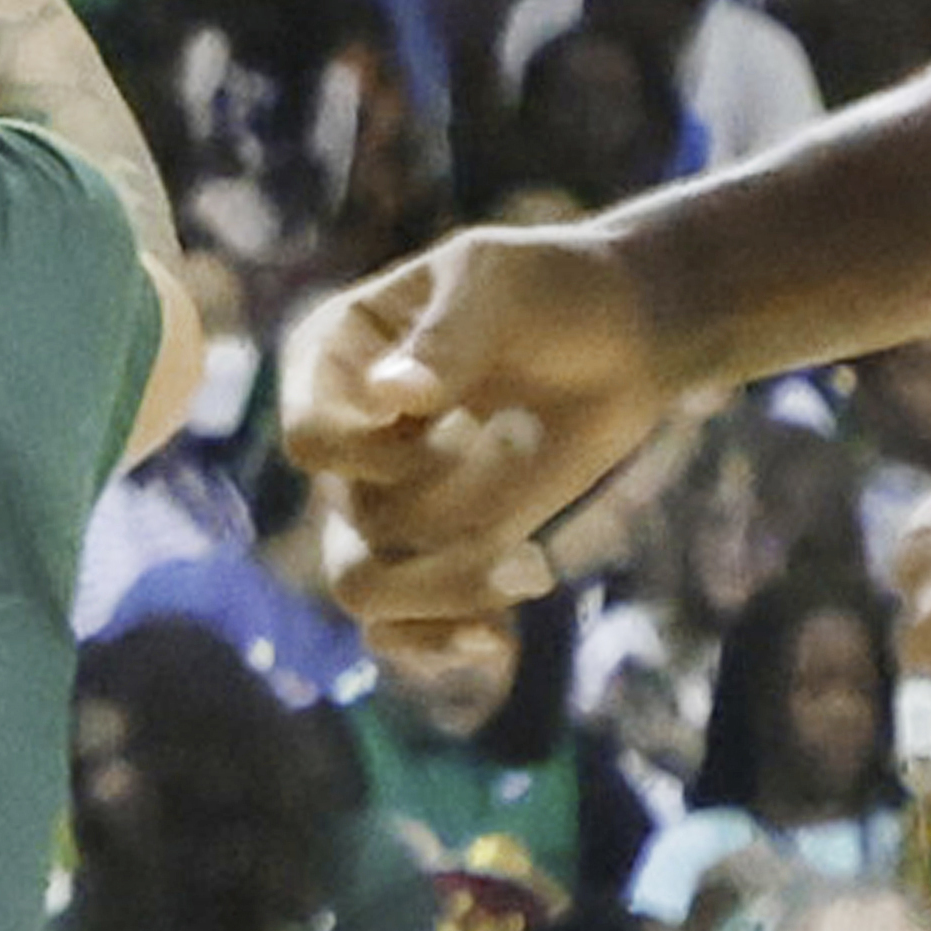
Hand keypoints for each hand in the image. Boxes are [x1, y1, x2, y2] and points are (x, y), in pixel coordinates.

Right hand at [278, 222, 687, 664]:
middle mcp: (346, 439)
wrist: (621, 331)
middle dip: (440, 521)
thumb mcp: (494, 286)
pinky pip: (402, 627)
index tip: (448, 414)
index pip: (310, 439)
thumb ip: (446, 339)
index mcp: (329, 360)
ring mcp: (388, 499)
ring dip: (450, 588)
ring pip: (365, 589)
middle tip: (521, 465)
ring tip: (533, 568)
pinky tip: (498, 640)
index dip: (374, 452)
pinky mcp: (443, 544)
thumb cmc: (545, 286)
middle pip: (344, 526)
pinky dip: (435, 644)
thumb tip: (390, 397)